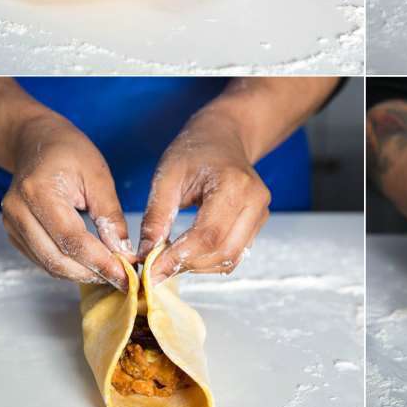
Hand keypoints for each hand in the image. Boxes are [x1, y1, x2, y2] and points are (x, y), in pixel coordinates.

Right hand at [0, 113, 131, 288]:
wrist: (35, 141)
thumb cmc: (67, 151)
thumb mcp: (97, 174)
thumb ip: (109, 215)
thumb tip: (123, 252)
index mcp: (38, 190)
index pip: (70, 239)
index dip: (100, 261)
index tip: (126, 273)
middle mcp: (17, 210)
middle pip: (56, 259)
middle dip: (92, 272)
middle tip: (121, 277)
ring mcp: (11, 224)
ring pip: (49, 264)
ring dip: (81, 274)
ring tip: (109, 271)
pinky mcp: (14, 233)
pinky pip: (42, 260)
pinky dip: (67, 267)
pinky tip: (89, 263)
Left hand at [137, 104, 269, 284]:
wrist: (223, 136)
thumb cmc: (194, 150)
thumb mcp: (166, 176)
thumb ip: (156, 216)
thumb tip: (145, 255)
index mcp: (233, 184)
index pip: (207, 235)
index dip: (178, 258)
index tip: (151, 270)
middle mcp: (254, 202)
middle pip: (222, 252)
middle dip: (187, 265)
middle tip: (156, 267)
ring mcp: (260, 214)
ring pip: (230, 259)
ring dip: (197, 267)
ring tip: (169, 258)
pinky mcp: (257, 224)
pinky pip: (234, 254)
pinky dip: (209, 261)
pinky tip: (187, 252)